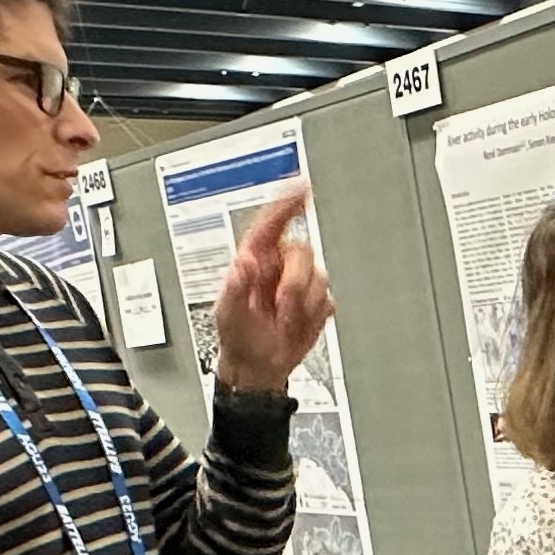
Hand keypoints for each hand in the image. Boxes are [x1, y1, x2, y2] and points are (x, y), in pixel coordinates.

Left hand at [212, 183, 331, 393]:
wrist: (257, 366)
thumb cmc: (237, 337)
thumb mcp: (227, 313)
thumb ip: (235, 287)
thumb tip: (244, 262)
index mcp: (255, 260)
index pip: (272, 223)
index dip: (287, 203)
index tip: (302, 188)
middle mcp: (279, 267)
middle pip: (303, 252)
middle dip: (296, 283)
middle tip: (282, 308)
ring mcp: (299, 284)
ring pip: (319, 277)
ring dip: (303, 305)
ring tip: (284, 323)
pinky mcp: (315, 303)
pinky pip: (327, 300)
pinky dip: (314, 317)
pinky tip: (297, 326)